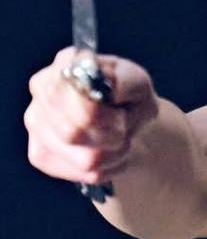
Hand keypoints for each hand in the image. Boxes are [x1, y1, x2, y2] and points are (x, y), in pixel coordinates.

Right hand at [25, 47, 159, 188]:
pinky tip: (106, 152)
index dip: (104, 116)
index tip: (121, 115)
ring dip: (114, 153)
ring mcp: (35, 123)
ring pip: (83, 159)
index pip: (72, 98)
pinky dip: (107, 168)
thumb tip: (110, 86)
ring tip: (118, 140)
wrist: (125, 125)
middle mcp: (42, 90)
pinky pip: (82, 174)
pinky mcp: (39, 154)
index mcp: (66, 64)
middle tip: (122, 127)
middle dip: (111, 136)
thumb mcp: (139, 84)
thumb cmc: (129, 99)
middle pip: (73, 133)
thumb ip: (126, 81)